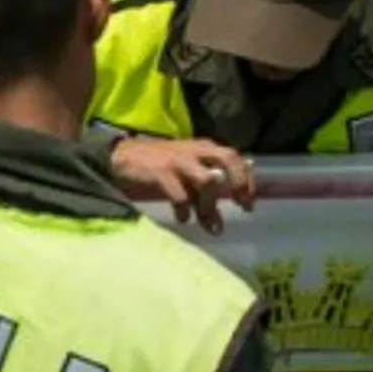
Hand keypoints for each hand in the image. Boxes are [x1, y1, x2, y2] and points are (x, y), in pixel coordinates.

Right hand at [110, 137, 255, 232]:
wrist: (124, 155)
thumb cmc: (160, 165)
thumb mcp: (188, 170)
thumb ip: (208, 184)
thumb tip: (232, 205)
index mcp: (205, 148)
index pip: (235, 157)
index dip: (246, 180)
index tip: (248, 204)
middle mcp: (196, 151)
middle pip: (228, 160)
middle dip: (239, 183)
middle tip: (241, 206)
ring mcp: (179, 161)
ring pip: (207, 181)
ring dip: (210, 205)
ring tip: (209, 224)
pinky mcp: (162, 173)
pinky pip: (181, 196)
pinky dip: (185, 211)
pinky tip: (183, 218)